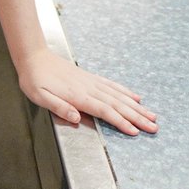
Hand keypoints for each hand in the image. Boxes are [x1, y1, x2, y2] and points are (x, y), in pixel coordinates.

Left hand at [17, 49, 156, 135]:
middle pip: (118, 105)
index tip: (135, 131)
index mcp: (77, 96)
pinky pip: (111, 85)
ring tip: (152, 115)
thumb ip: (58, 107)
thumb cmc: (34, 79)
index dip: (121, 122)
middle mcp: (88, 88)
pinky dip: (125, 92)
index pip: (104, 111)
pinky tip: (135, 97)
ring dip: (136, 107)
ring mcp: (91, 82)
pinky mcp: (89, 77)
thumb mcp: (39, 96)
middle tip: (154, 127)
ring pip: (118, 96)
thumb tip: (76, 118)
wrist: (34, 56)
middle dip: (137, 117)